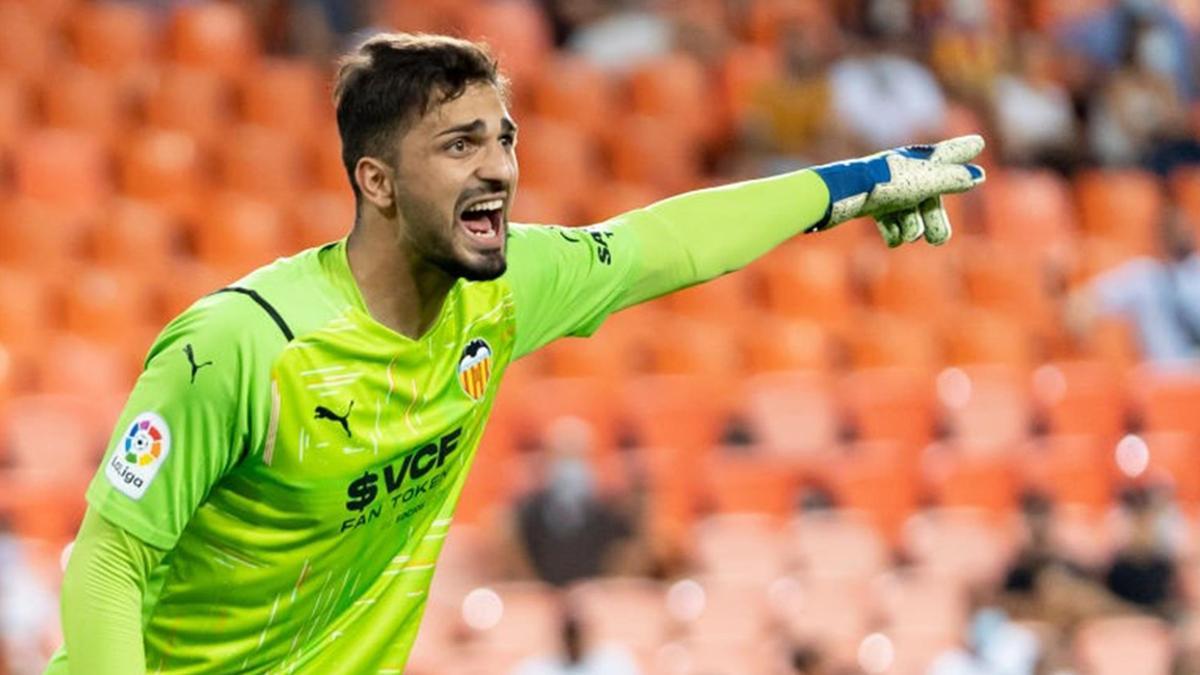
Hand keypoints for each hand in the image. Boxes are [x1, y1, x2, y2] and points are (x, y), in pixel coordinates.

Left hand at [808, 135, 985, 246]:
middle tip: (938, 240)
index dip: (962, 150)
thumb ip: (952, 179)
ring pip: (911, 214)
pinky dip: (894, 232)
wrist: (841, 196)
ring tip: (908, 234)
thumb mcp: (925, 182)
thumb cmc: (886, 185)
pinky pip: (891, 223)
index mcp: (918, 160)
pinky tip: (893, 237)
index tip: (978, 143)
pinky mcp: (872, 206)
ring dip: (912, 227)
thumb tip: (978, 176)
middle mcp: (905, 173)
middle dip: (935, 220)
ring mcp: (888, 190)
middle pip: (931, 197)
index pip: (947, 154)